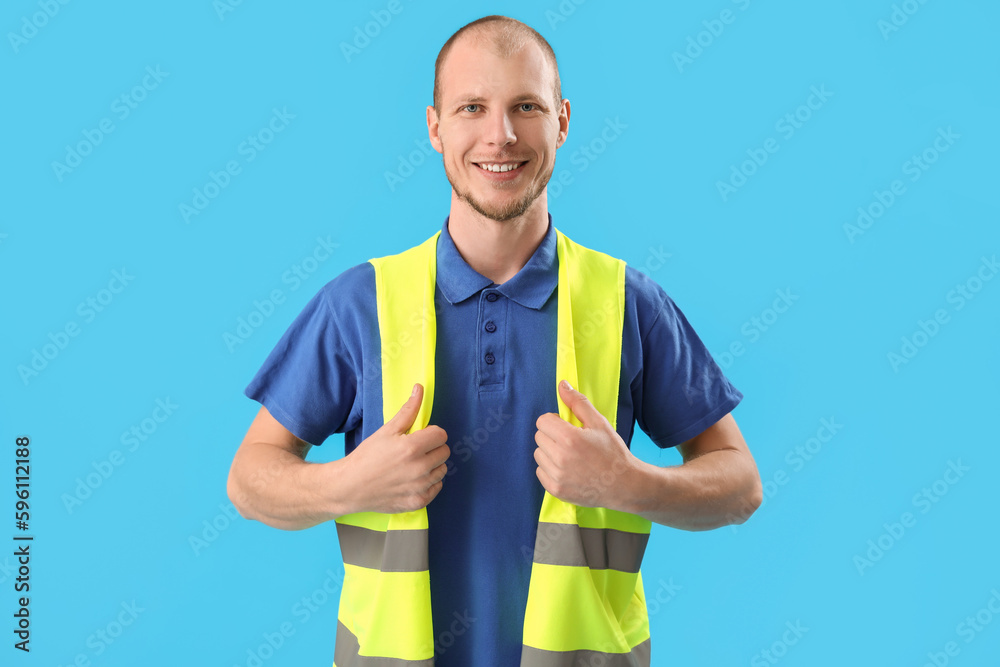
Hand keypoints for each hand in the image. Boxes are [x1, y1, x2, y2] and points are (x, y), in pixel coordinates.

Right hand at [343, 383, 449, 513]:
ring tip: (413, 465)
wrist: (350, 487)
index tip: (419, 437)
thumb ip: (408, 410)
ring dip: (432, 466)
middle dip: (432, 448)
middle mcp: (419, 468)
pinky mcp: (418, 502)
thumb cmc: (367, 456)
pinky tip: (414, 479)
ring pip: (442, 470)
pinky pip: (437, 487)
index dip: (431, 433)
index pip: (441, 435)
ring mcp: (419, 487)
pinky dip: (429, 483)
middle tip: (415, 451)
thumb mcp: (387, 430)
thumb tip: (419, 388)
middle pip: (444, 452)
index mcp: (412, 447)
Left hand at [533, 380, 638, 507]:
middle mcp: (560, 458)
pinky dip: (550, 469)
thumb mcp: (599, 422)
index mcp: (570, 438)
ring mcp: (557, 476)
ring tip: (570, 456)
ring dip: (550, 452)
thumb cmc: (613, 452)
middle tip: (571, 442)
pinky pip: (540, 472)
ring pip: (538, 455)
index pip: (543, 421)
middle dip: (552, 435)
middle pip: (539, 437)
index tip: (567, 427)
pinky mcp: (556, 490)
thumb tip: (562, 385)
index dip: (555, 421)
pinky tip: (567, 469)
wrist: (625, 485)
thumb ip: (578, 402)